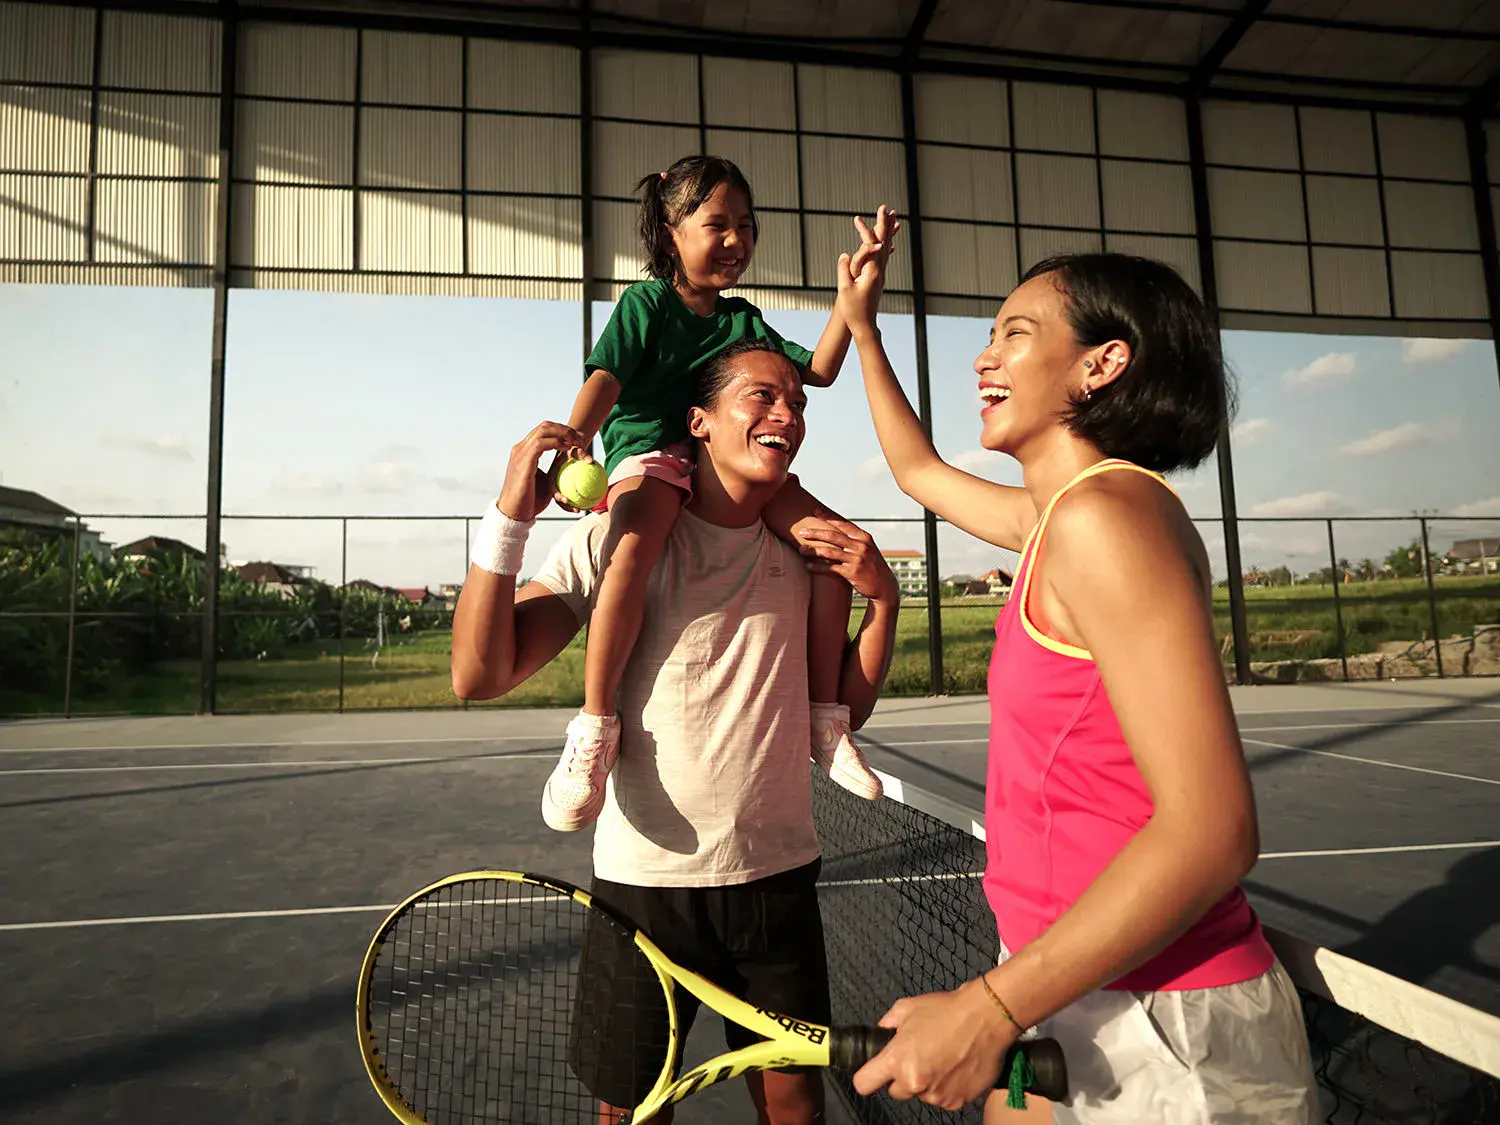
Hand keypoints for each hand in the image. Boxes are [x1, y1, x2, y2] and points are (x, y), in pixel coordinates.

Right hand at [498, 422, 585, 520]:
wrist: (513, 512)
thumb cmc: (529, 502)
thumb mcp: (542, 483)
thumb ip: (551, 473)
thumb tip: (566, 472)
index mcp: (524, 452)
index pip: (543, 432)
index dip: (562, 431)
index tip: (578, 438)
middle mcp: (521, 449)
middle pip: (545, 426)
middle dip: (565, 428)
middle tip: (581, 437)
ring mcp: (521, 453)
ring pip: (543, 430)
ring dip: (563, 433)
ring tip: (577, 442)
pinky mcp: (523, 461)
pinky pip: (541, 444)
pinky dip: (556, 442)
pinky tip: (568, 448)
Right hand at [546, 444, 598, 513]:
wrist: (571, 451)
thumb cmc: (573, 449)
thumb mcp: (576, 449)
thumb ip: (583, 454)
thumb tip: (591, 461)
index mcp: (551, 476)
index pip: (552, 488)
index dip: (557, 496)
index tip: (566, 499)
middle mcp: (555, 484)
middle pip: (559, 499)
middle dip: (567, 507)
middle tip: (577, 510)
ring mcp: (561, 487)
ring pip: (567, 500)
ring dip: (575, 507)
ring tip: (587, 509)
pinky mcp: (568, 489)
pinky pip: (576, 495)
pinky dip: (583, 499)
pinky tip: (594, 503)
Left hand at [798, 519, 898, 605]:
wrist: (884, 586)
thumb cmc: (873, 566)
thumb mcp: (868, 549)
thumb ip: (854, 540)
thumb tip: (837, 529)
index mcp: (864, 538)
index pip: (843, 523)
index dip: (828, 517)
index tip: (815, 512)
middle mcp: (861, 546)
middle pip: (833, 536)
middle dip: (815, 533)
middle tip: (801, 532)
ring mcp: (856, 559)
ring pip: (829, 552)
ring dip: (813, 550)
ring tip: (801, 550)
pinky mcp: (852, 573)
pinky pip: (830, 568)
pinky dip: (818, 567)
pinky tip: (808, 566)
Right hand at [837, 205, 899, 336]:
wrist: (864, 325)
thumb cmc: (853, 309)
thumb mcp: (845, 289)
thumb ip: (844, 270)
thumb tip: (845, 254)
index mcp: (872, 271)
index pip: (870, 245)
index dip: (864, 230)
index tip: (857, 218)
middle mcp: (880, 270)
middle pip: (884, 242)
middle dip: (884, 224)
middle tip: (886, 208)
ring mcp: (881, 274)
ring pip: (887, 248)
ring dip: (888, 232)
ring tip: (892, 219)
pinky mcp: (878, 278)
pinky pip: (884, 257)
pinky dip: (885, 245)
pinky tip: (886, 242)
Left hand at [852, 981, 1017, 1110]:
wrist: (987, 1017)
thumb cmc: (949, 1010)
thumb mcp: (907, 1007)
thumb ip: (887, 1023)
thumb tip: (882, 1031)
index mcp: (897, 1060)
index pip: (864, 1083)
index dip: (867, 1077)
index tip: (873, 1073)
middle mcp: (915, 1082)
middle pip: (896, 1091)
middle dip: (903, 1077)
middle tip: (919, 1057)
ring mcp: (937, 1095)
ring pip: (922, 1095)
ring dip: (927, 1082)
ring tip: (942, 1057)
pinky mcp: (957, 1101)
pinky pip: (944, 1098)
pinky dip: (947, 1087)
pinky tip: (955, 1066)